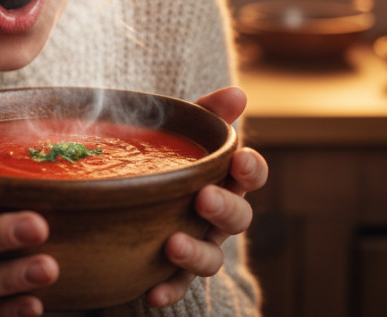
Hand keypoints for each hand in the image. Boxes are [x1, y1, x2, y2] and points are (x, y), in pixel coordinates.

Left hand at [145, 86, 268, 307]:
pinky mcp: (174, 272)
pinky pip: (177, 286)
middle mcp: (219, 217)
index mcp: (226, 180)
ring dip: (196, 253)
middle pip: (237, 219)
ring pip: (212, 258)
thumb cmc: (172, 159)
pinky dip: (168, 290)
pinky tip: (151, 293)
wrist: (134, 194)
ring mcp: (200, 245)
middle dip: (224, 208)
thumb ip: (209, 112)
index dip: (251, 169)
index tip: (241, 160)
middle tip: (203, 198)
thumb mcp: (186, 131)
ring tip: (172, 244)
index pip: (251, 175)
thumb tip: (238, 93)